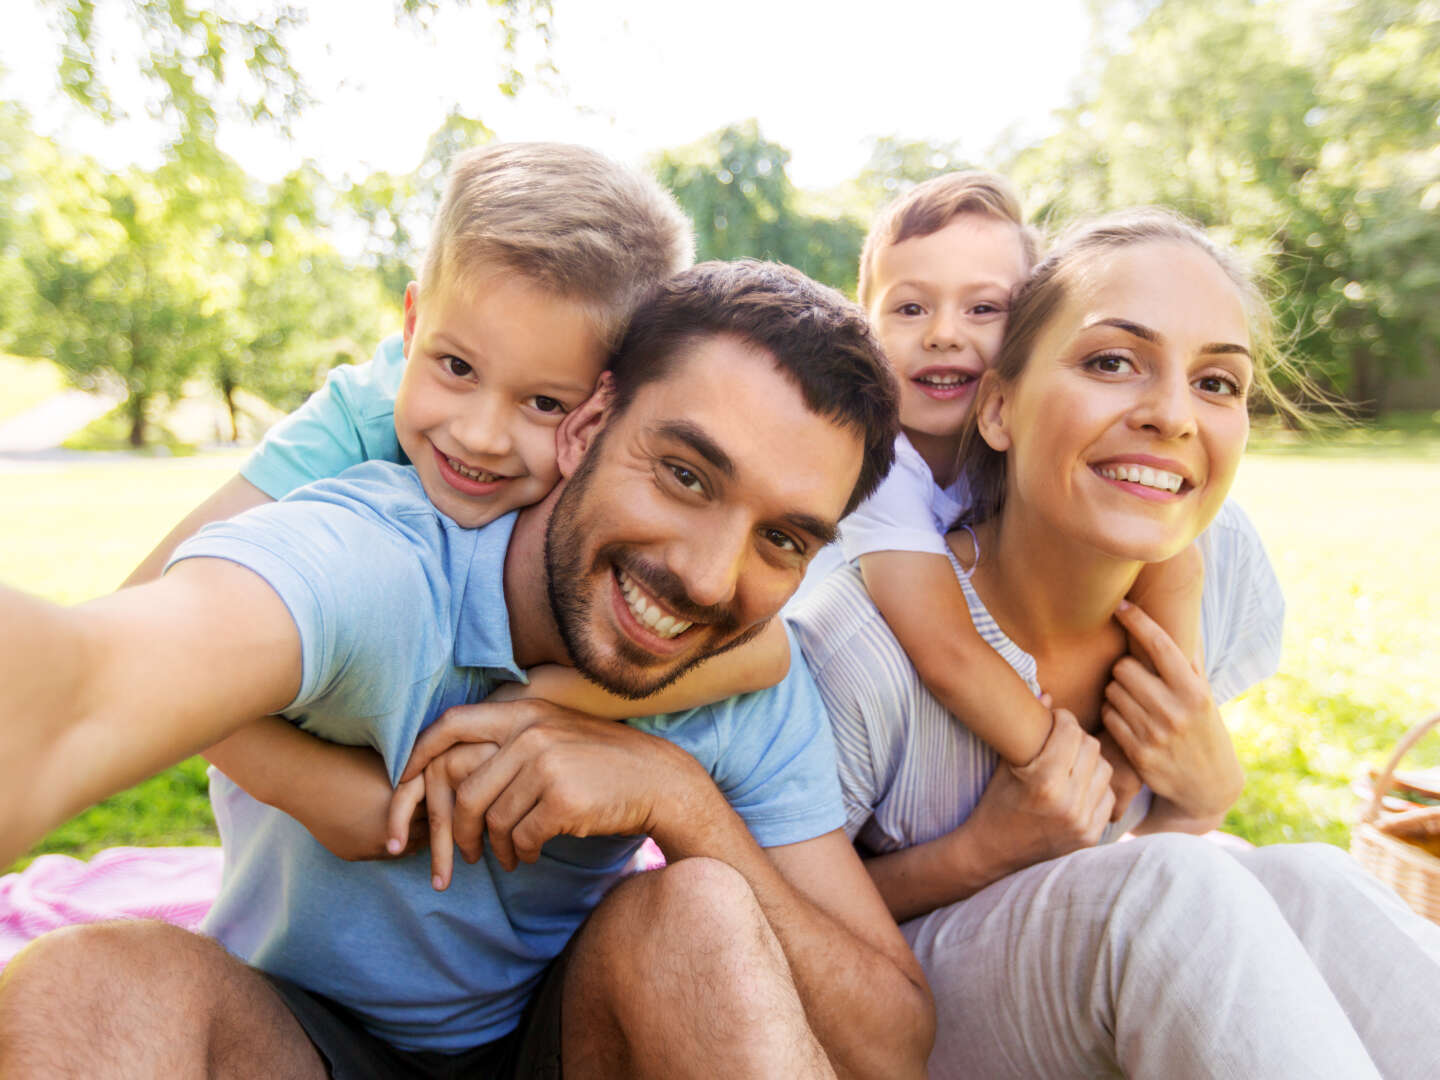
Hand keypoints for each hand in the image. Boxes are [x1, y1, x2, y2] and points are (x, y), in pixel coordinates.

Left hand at [394, 698, 702, 885]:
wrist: (658, 780)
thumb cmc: (601, 763)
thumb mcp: (556, 732)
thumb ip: (511, 738)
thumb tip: (454, 767)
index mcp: (523, 712)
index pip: (449, 726)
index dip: (418, 757)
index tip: (403, 786)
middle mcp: (531, 732)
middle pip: (464, 788)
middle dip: (455, 829)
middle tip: (462, 853)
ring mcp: (547, 764)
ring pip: (491, 820)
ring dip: (496, 847)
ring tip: (510, 856)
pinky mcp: (563, 799)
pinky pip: (520, 838)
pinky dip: (522, 853)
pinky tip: (532, 855)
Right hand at [965, 709, 1114, 875]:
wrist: (992, 853)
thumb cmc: (994, 803)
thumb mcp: (1006, 765)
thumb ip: (1030, 730)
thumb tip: (1049, 694)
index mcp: (1044, 782)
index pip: (1071, 732)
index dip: (1064, 718)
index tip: (1056, 717)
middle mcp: (1068, 802)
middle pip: (1092, 748)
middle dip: (1078, 736)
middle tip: (1064, 736)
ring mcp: (1082, 822)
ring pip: (1105, 770)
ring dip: (1091, 760)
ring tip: (1072, 760)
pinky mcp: (1091, 835)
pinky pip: (1108, 796)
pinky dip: (1096, 786)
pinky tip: (1078, 784)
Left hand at [1105, 600, 1243, 821]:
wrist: (1209, 786)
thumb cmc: (1203, 730)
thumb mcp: (1204, 697)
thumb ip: (1189, 663)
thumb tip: (1180, 617)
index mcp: (1194, 691)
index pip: (1161, 645)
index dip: (1138, 620)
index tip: (1121, 605)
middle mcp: (1176, 710)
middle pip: (1123, 668)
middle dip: (1125, 671)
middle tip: (1136, 681)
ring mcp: (1155, 733)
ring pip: (1112, 691)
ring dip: (1116, 692)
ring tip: (1135, 703)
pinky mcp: (1138, 753)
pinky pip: (1108, 717)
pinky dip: (1112, 714)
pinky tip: (1128, 720)